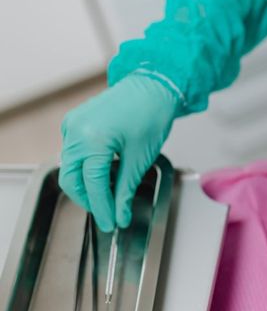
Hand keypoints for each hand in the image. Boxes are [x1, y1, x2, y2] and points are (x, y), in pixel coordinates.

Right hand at [59, 75, 178, 230]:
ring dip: (87, 184)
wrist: (151, 87)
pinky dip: (86, 167)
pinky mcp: (74, 123)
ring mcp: (72, 126)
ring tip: (109, 195)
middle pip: (72, 179)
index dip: (102, 208)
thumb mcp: (140, 159)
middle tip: (108, 213)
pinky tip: (104, 174)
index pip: (92, 185)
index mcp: (92, 139)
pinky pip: (74, 153)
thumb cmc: (150, 115)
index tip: (111, 223)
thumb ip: (125, 190)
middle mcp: (75, 132)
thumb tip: (119, 215)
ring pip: (71, 167)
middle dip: (89, 200)